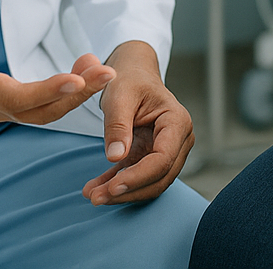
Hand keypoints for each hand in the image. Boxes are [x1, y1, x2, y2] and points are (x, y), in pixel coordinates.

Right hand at [0, 0, 113, 122]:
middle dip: (75, 95)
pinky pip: (38, 105)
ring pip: (41, 112)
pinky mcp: (0, 103)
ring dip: (74, 95)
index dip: (47, 90)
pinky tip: (82, 71)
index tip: (78, 80)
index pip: (14, 96)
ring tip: (101, 68)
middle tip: (109, 73)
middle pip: (38, 111)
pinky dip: (63, 91)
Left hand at [82, 41, 194, 205]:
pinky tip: (96, 189)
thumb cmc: (130, 79)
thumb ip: (118, 124)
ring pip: (150, 182)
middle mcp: (179, 139)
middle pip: (159, 176)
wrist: (133, 74)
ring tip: (93, 195)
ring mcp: (168, 150)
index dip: (139, 176)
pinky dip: (117, 185)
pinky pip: (137, 177)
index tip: (113, 187)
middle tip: (97, 197)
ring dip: (122, 193)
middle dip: (128, 190)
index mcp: (177, 121)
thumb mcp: (120, 95)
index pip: (163, 158)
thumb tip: (115, 157)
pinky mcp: (152, 157)